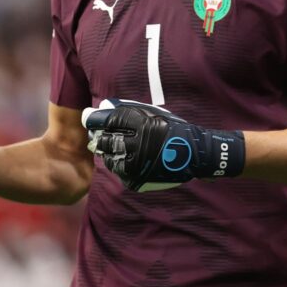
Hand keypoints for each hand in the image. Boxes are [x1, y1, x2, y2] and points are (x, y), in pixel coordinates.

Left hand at [82, 99, 244, 191]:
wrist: (196, 154)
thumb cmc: (174, 130)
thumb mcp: (155, 115)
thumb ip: (131, 112)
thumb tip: (105, 108)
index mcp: (143, 125)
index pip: (112, 121)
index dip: (98, 120)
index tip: (91, 119)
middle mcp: (139, 144)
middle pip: (108, 141)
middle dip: (100, 138)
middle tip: (95, 136)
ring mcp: (139, 164)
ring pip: (111, 159)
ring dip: (107, 153)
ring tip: (106, 149)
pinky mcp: (139, 179)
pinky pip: (121, 172)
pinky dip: (118, 166)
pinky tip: (119, 161)